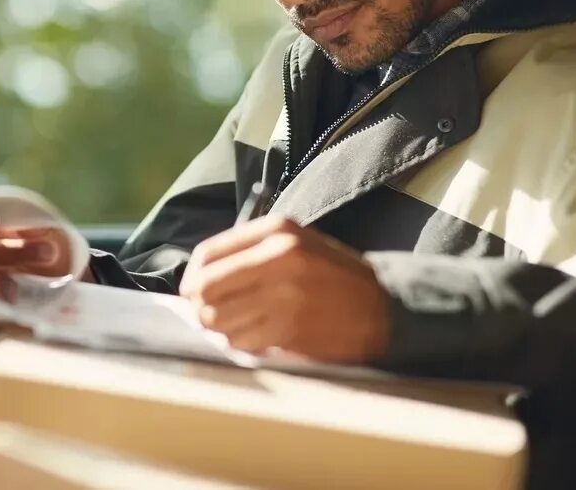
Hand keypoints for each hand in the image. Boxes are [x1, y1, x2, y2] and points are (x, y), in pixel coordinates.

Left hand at [179, 215, 388, 362]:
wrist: (382, 308)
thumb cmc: (333, 276)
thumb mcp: (297, 242)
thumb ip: (250, 251)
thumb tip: (199, 278)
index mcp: (276, 231)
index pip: (208, 255)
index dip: (192, 278)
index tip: (192, 292)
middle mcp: (277, 257)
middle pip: (205, 288)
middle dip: (200, 307)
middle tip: (208, 316)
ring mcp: (283, 294)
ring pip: (218, 320)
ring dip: (221, 330)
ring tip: (238, 328)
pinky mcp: (290, 328)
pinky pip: (241, 341)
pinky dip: (242, 344)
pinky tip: (258, 339)